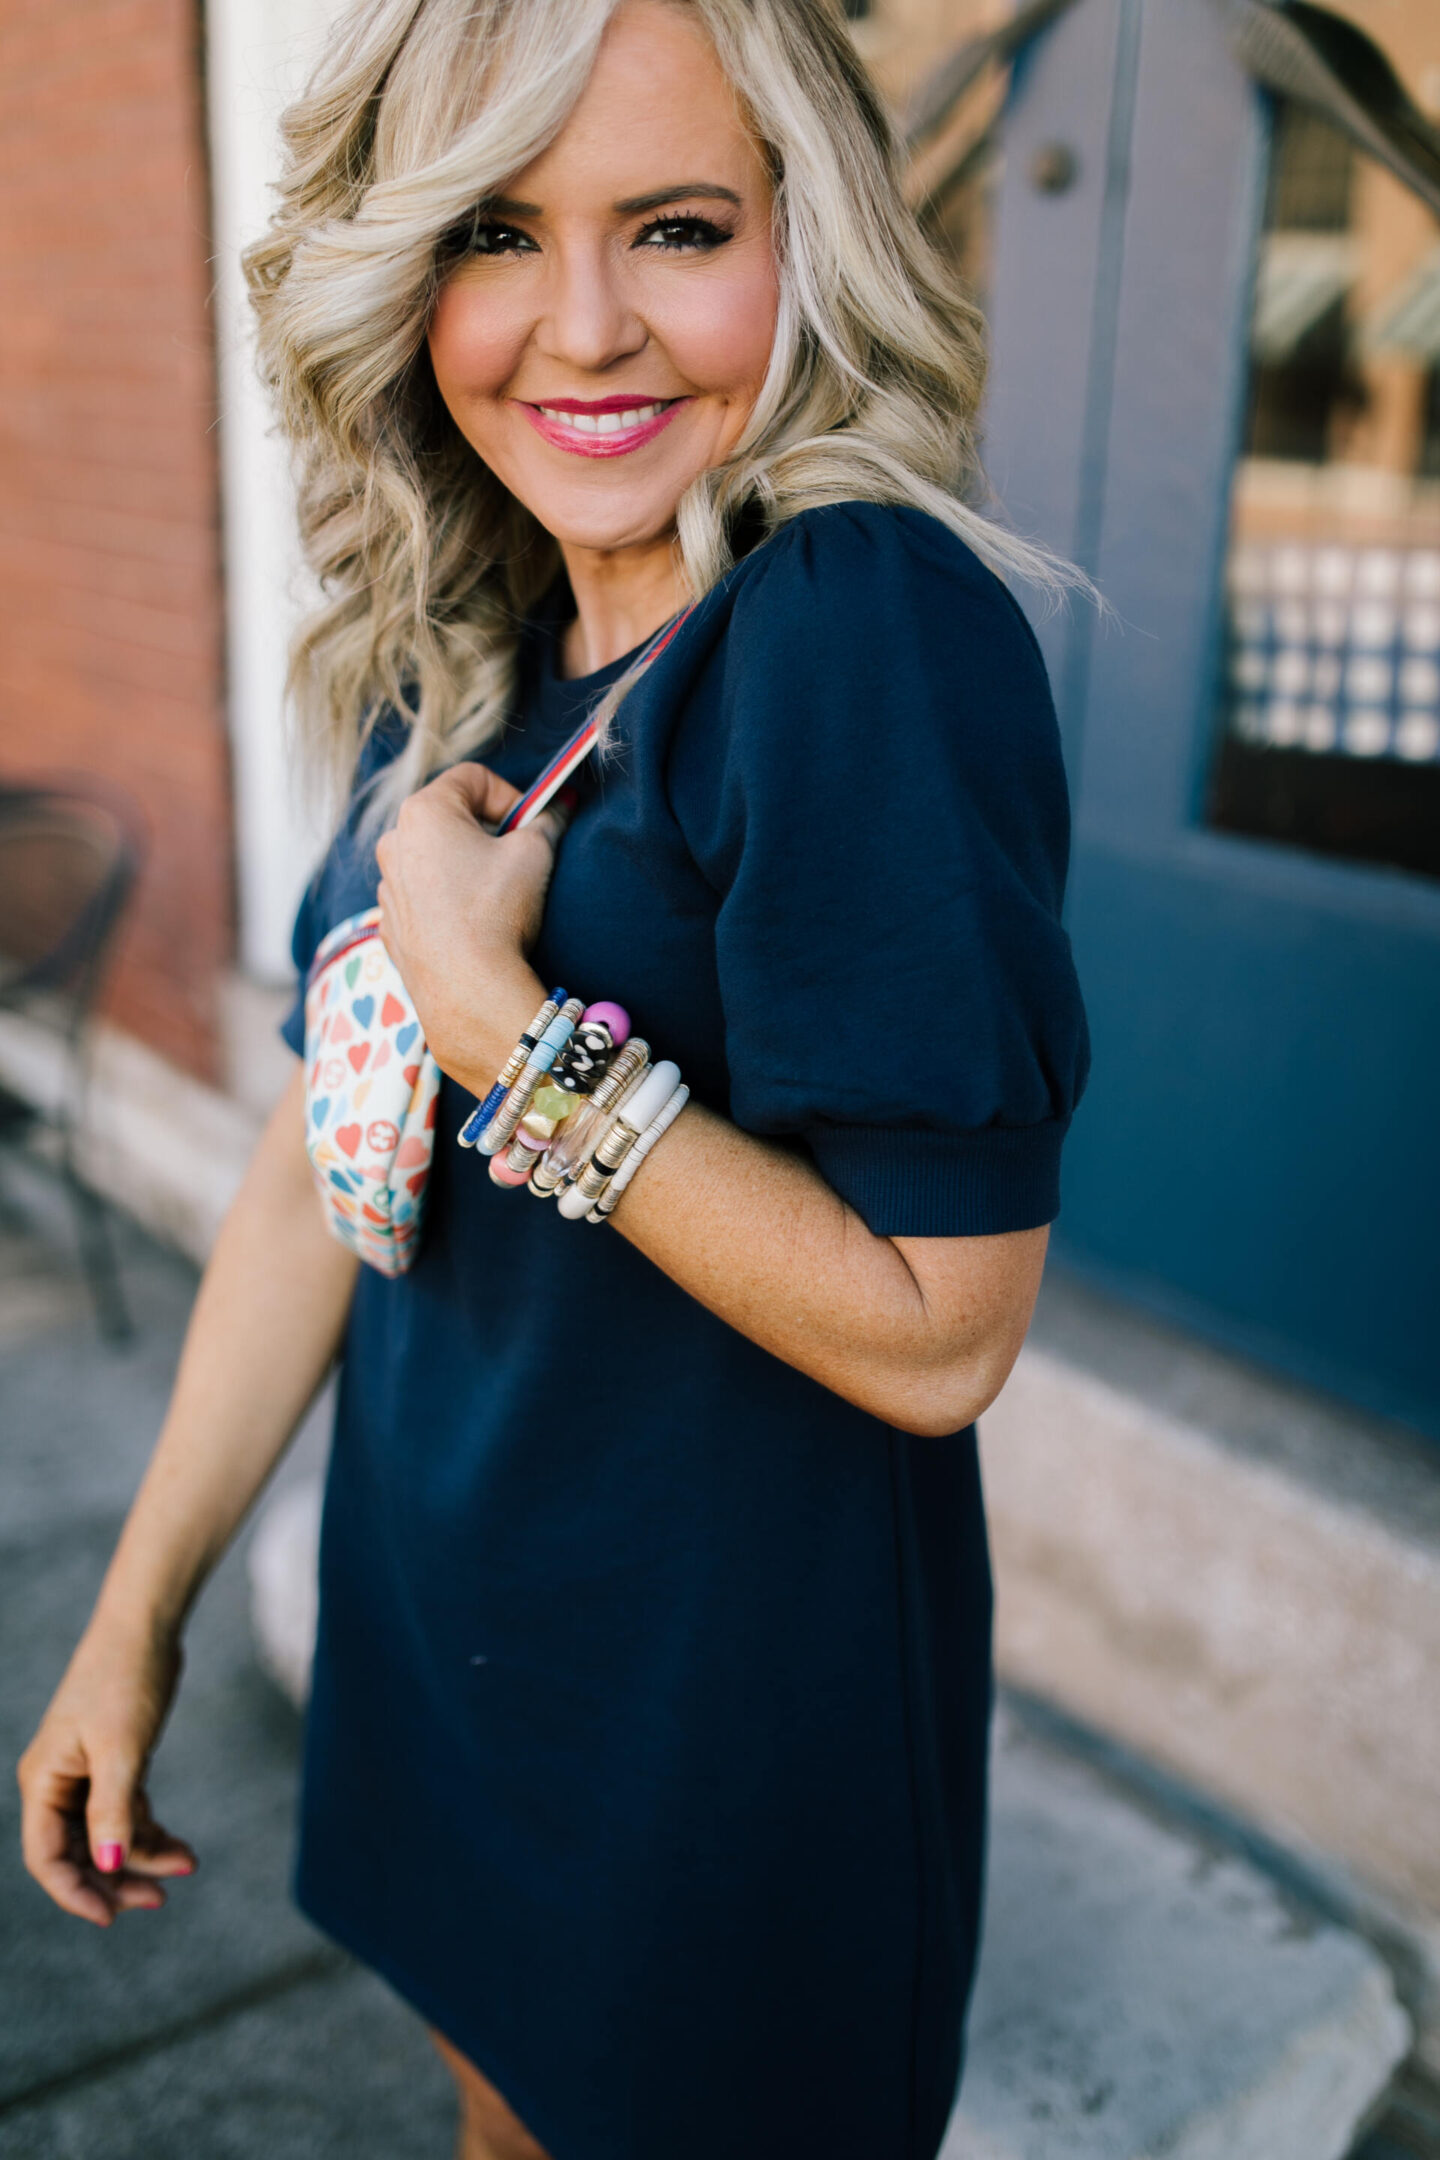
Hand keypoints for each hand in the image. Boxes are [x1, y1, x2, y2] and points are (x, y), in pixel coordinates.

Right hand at [18, 1624, 195, 1926]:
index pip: (47, 1857)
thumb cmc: (124, 1679)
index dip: (73, 1893)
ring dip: (143, 1858)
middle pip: (77, 1854)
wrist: (147, 1628)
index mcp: (43, 1782)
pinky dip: (152, 1834)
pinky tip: (182, 1851)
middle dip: (114, 1881)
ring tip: (186, 1867)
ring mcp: (87, 1776)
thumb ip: (113, 1811)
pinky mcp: (115, 1766)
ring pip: (107, 1838)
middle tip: (157, 1900)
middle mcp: (58, 1784)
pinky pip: (128, 1816)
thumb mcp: (120, 1749)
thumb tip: (106, 1867)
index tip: (109, 1917)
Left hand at [374, 765, 565, 1090]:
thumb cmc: (496, 910)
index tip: (531, 826)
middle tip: (517, 858)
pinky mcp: (391, 925)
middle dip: (487, 831)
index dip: (511, 795)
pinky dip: (448, 902)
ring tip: (496, 896)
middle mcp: (394, 842)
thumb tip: (562, 806)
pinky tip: (474, 925)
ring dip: (466, 867)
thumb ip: (548, 821)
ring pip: (434, 859)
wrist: (467, 988)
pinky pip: (424, 899)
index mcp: (423, 811)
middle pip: (449, 817)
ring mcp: (388, 886)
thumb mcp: (535, 853)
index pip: (473, 778)